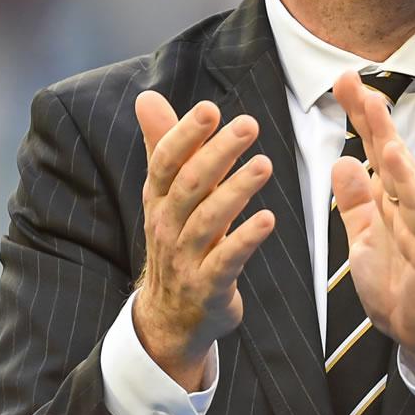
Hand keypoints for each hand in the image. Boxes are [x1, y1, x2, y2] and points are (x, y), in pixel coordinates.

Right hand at [130, 91, 276, 388]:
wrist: (170, 317)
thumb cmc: (176, 242)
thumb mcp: (165, 196)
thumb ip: (163, 145)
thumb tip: (147, 97)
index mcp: (158, 199)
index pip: (166, 162)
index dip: (186, 135)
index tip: (210, 109)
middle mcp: (167, 226)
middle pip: (190, 185)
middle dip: (218, 153)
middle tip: (249, 125)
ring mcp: (186, 258)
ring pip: (208, 220)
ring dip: (236, 190)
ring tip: (264, 165)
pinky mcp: (208, 286)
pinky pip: (226, 260)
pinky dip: (245, 239)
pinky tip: (267, 219)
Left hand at [330, 71, 414, 384]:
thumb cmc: (401, 286)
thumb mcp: (364, 239)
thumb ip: (355, 203)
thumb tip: (342, 162)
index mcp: (389, 201)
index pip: (373, 150)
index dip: (357, 117)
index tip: (341, 82)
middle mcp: (407, 203)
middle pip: (388, 148)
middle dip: (370, 113)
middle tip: (351, 76)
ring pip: (404, 170)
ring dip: (387, 135)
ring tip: (372, 103)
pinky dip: (406, 181)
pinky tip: (394, 156)